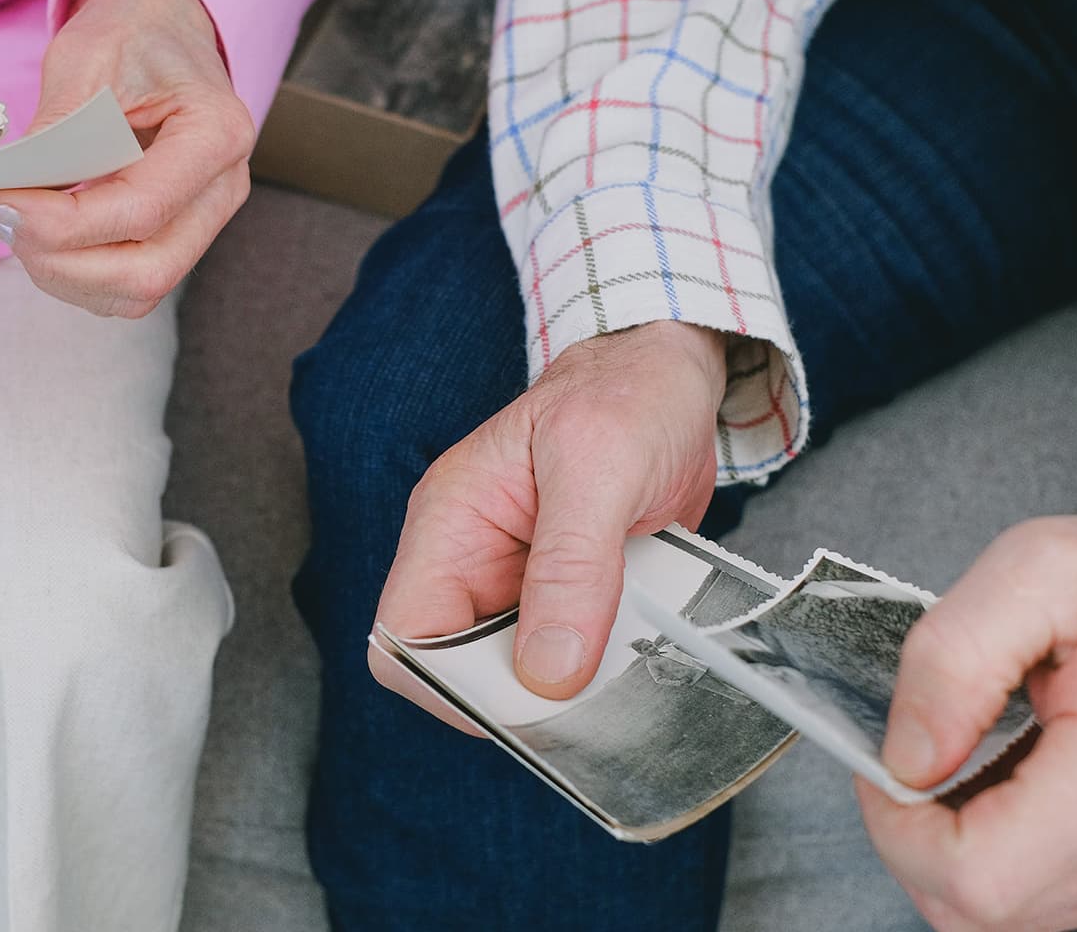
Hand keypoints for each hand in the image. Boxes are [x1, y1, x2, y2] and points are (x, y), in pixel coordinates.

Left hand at [0, 0, 253, 317]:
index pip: (141, 210)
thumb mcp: (86, 57)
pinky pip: (128, 284)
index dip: (64, 223)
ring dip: (66, 274)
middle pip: (147, 271)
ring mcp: (204, 219)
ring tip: (20, 226)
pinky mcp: (178, 235)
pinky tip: (46, 235)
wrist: (163, 26)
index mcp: (216, 133)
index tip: (4, 203)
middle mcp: (222, 188)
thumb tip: (14, 196)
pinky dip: (77, 273)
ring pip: (137, 291)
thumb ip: (56, 130)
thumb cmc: (136, 31)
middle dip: (63, 262)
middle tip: (6, 221)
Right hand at [369, 322, 728, 729]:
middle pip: (459, 670)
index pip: (403, 635)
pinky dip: (606, 670)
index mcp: (450, 525)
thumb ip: (572, 567)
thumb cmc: (625, 394)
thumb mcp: (599, 468)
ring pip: (520, 675)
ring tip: (626, 671)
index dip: (447, 685)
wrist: (674, 372)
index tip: (522, 705)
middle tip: (590, 698)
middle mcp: (474, 562)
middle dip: (520, 695)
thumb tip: (547, 669)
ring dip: (572, 688)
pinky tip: (645, 654)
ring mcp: (522, 584)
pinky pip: (572, 658)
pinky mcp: (571, 597)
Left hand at [858, 508, 1076, 930]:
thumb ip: (952, 659)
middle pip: (975, 911)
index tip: (891, 766)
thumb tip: (906, 758)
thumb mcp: (1039, 566)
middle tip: (926, 753)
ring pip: (996, 922)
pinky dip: (996, 865)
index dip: (899, 828)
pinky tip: (1010, 798)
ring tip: (978, 766)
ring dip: (954, 852)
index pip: (975, 874)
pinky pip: (1034, 915)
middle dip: (914, 838)